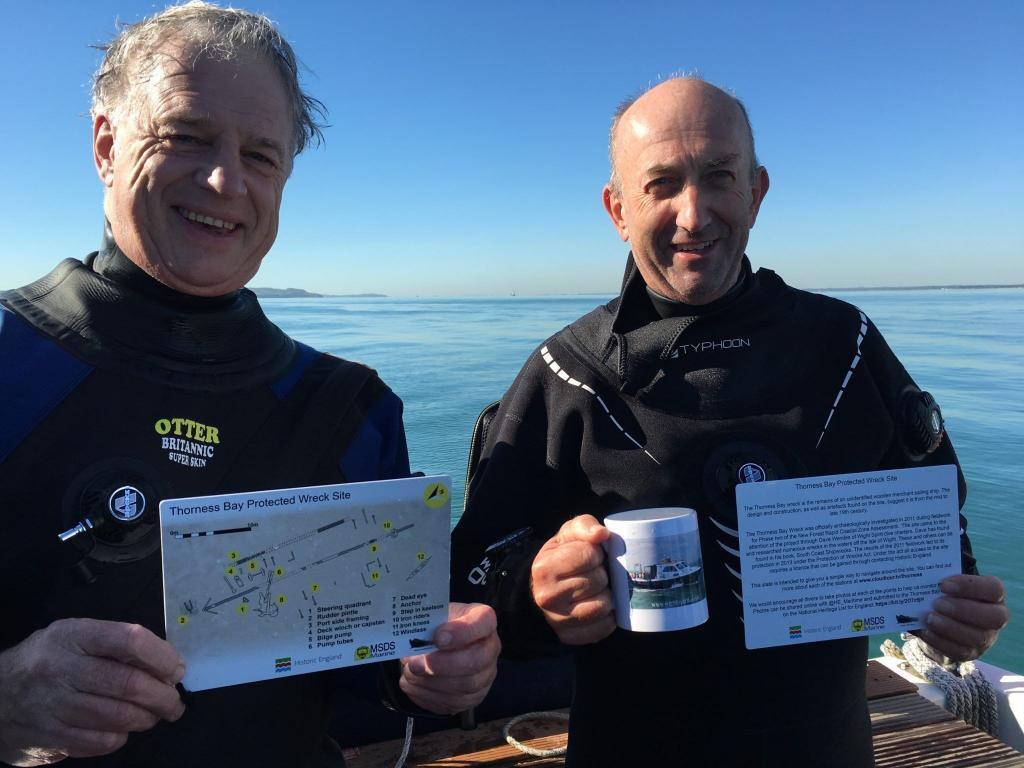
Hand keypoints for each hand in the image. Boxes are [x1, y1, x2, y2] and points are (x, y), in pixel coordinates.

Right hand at [0, 619, 185, 766]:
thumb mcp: (75, 638)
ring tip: (154, 716)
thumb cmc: (47, 661)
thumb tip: (166, 664)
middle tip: (174, 702)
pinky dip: (119, 737)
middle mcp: (61, 667)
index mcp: (74, 635)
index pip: (130, 640)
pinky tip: (123, 730)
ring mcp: (52, 704)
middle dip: (162, 696)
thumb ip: (114, 645)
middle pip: (128, 683)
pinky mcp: (47, 736)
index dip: (162, 656)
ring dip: (146, 718)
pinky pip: (98, 742)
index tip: (177, 669)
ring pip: (117, 716)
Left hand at [399, 602, 498, 714]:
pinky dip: (429, 695)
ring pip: (465, 686)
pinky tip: (413, 685)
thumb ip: (429, 623)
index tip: (437, 638)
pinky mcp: (473, 697)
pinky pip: (454, 702)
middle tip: (417, 664)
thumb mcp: (435, 615)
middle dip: (443, 664)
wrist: (441, 645)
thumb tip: (413, 640)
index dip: (461, 632)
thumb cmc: (440, 626)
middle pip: (477, 660)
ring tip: (410, 674)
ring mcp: (485, 675)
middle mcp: (490, 648)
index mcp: (484, 620)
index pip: (483, 622)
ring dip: (432, 682)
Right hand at [531, 514, 614, 644]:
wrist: (543, 587)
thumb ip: (584, 526)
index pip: (589, 555)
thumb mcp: (568, 534)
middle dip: (602, 574)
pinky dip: (607, 616)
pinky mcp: (570, 637)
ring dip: (606, 595)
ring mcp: (557, 620)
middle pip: (598, 581)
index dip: (596, 553)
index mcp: (545, 568)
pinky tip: (597, 605)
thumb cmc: (561, 556)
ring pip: (603, 605)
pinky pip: (604, 627)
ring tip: (596, 589)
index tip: (590, 556)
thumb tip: (602, 534)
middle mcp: (547, 597)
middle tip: (593, 573)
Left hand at [916, 575, 1009, 661]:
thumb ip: (940, 575)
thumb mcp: (947, 581)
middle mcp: (996, 617)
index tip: (943, 584)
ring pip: (977, 637)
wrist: (943, 616)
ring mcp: (986, 637)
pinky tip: (925, 631)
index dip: (969, 586)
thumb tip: (920, 568)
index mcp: (993, 594)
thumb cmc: (947, 592)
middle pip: (994, 617)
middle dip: (963, 609)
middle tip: (937, 603)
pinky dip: (940, 641)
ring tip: (929, 618)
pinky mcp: (971, 652)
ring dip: (950, 627)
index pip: (993, 589)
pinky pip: (959, 651)